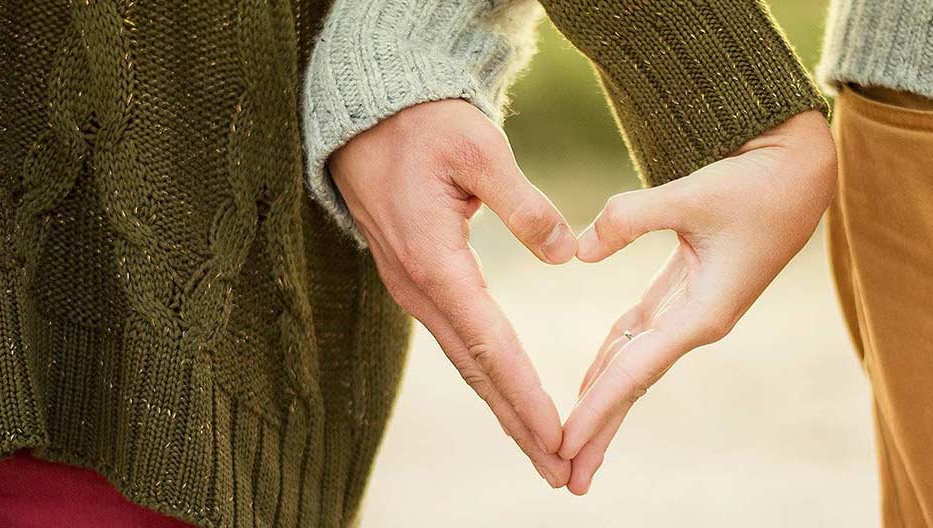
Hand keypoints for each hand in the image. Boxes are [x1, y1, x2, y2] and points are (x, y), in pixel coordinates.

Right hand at [328, 100, 577, 486]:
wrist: (367, 116)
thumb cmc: (424, 125)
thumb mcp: (478, 148)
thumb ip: (524, 204)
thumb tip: (566, 254)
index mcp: (435, 261)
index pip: (490, 343)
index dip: (526, 394)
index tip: (558, 436)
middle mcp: (419, 287)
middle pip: (476, 372)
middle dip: (519, 425)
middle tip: (560, 473)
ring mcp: (414, 289)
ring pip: (466, 363)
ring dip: (504, 410)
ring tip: (543, 451)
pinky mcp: (418, 282)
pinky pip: (458, 342)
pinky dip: (488, 378)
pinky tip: (509, 398)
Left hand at [559, 110, 836, 493]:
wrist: (800, 170)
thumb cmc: (756, 183)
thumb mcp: (693, 193)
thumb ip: (630, 218)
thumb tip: (578, 251)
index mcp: (704, 313)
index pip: (636, 371)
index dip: (597, 409)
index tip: (563, 444)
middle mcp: (697, 322)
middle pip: (633, 384)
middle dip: (599, 430)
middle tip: (565, 477)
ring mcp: (692, 309)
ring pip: (634, 363)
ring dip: (603, 402)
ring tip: (571, 443)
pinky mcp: (686, 290)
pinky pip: (639, 334)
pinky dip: (612, 358)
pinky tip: (590, 381)